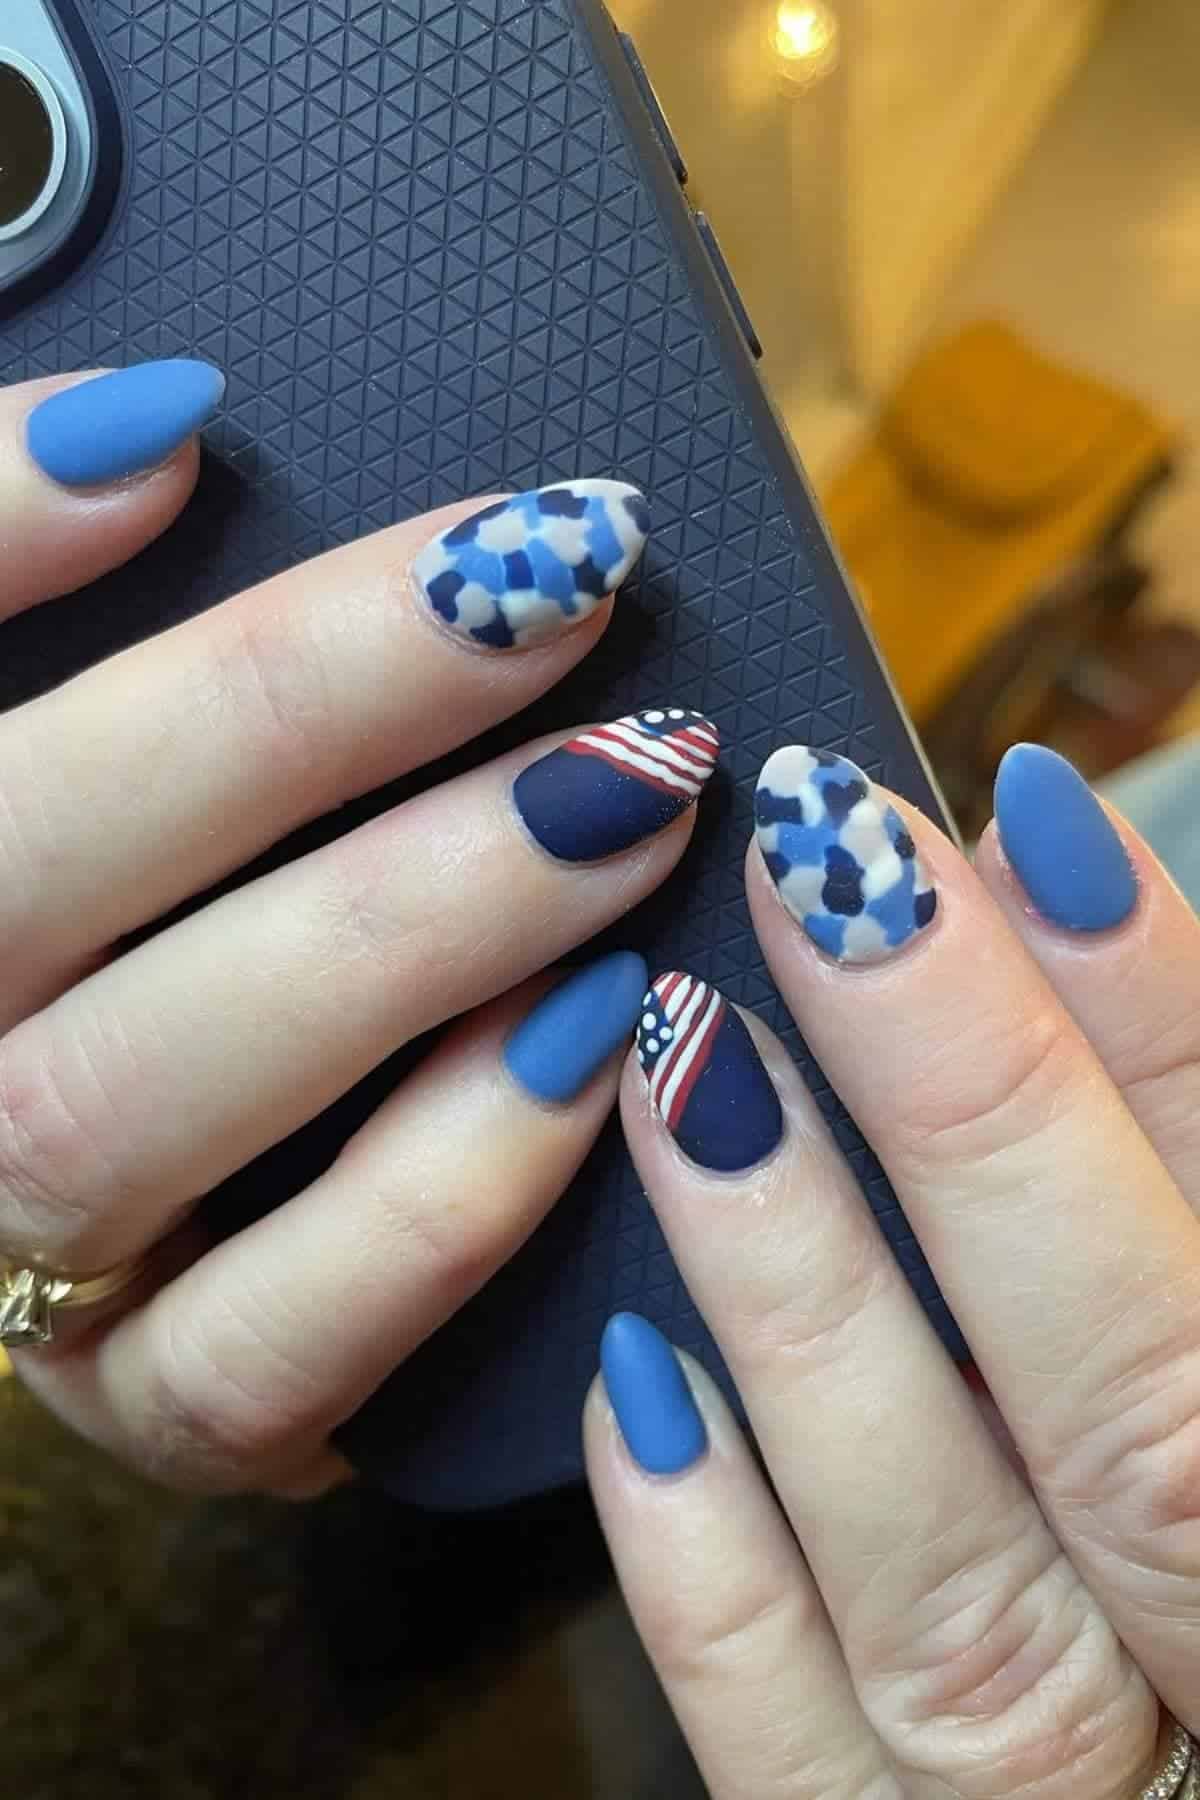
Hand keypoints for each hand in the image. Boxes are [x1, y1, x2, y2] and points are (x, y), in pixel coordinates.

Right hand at [0, 362, 718, 1495]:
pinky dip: (427, 1203)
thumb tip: (168, 431)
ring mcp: (13, 1235)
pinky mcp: (143, 1390)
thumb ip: (139, 647)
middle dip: (283, 710)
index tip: (187, 419)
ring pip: (124, 1102)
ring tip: (624, 806)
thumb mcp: (145, 767)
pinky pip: (251, 1346)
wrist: (190, 1194)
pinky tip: (594, 1056)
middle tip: (544, 582)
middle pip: (22, 861)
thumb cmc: (186, 924)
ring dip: (397, 939)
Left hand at [587, 743, 1199, 1796]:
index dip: (1174, 1030)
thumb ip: (1178, 1186)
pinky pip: (806, 1785)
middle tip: (830, 868)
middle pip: (1144, 1410)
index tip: (1033, 820)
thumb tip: (1059, 921)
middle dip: (985, 1117)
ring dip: (816, 1311)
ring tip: (688, 1065)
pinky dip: (718, 1593)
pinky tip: (629, 1385)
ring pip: (958, 1593)